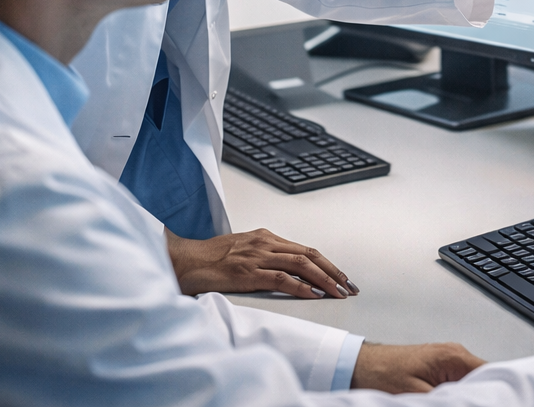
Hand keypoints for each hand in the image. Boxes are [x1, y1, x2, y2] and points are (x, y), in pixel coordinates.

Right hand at [164, 228, 357, 298]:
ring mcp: (256, 257)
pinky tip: (314, 295)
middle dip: (333, 271)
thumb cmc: (210, 259)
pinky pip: (281, 278)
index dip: (328, 263)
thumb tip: (288, 273)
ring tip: (338, 293)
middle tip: (349, 286)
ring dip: (324, 279)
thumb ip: (264, 257)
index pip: (306, 249)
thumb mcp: (243, 251)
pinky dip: (301, 286)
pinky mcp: (247, 273)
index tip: (342, 277)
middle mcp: (265, 243)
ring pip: (301, 264)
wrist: (184, 260)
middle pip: (310, 255)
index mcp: (265, 237)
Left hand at [351, 342, 485, 391]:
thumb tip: (470, 401)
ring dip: (468, 396)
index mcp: (454, 357)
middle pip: (485, 379)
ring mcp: (449, 360)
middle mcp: (456, 354)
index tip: (496, 402)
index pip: (492, 373)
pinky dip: (458, 395)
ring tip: (450, 402)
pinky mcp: (441, 368)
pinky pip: (459, 383)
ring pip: (472, 383)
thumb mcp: (417, 395)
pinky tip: (447, 401)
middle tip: (469, 403)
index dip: (496, 392)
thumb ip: (447, 400)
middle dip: (481, 396)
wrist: (360, 366)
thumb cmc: (382, 374)